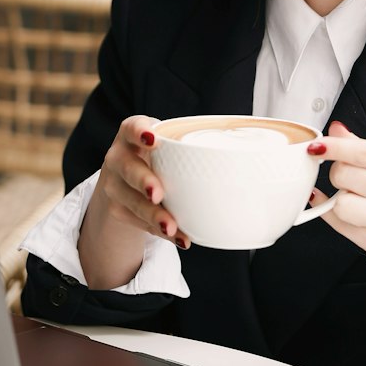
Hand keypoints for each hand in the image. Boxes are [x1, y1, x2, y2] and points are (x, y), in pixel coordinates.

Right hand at [91, 115, 189, 250]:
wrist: (124, 182)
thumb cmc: (158, 159)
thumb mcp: (165, 147)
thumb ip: (188, 148)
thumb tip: (251, 160)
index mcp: (132, 136)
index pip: (131, 128)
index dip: (141, 132)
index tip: (155, 139)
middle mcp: (118, 158)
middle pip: (127, 167)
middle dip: (143, 180)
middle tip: (159, 193)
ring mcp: (114, 185)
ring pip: (131, 201)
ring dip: (152, 215)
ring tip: (172, 226)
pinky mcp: (118, 210)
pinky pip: (138, 223)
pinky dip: (158, 231)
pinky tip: (178, 237)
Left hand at [309, 122, 365, 305]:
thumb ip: (362, 147)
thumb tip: (336, 129)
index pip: (363, 151)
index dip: (335, 147)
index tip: (318, 145)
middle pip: (344, 175)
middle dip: (338, 174)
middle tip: (347, 179)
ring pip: (341, 203)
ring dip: (339, 199)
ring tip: (355, 200)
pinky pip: (339, 224)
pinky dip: (333, 214)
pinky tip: (342, 210)